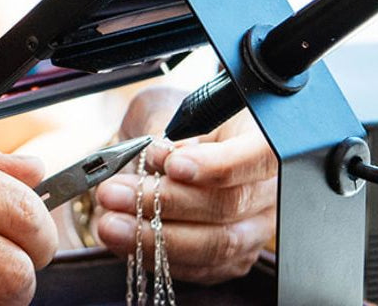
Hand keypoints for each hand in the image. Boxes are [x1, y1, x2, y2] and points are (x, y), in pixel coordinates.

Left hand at [89, 86, 277, 284]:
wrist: (167, 153)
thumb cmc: (170, 124)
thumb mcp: (163, 108)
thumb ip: (163, 128)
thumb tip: (160, 154)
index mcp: (260, 140)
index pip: (259, 156)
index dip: (218, 165)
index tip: (172, 165)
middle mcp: (267, 190)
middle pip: (229, 205)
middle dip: (166, 202)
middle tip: (114, 193)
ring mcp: (254, 229)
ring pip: (214, 245)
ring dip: (156, 237)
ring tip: (110, 223)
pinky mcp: (231, 260)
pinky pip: (199, 268)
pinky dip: (158, 256)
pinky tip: (124, 239)